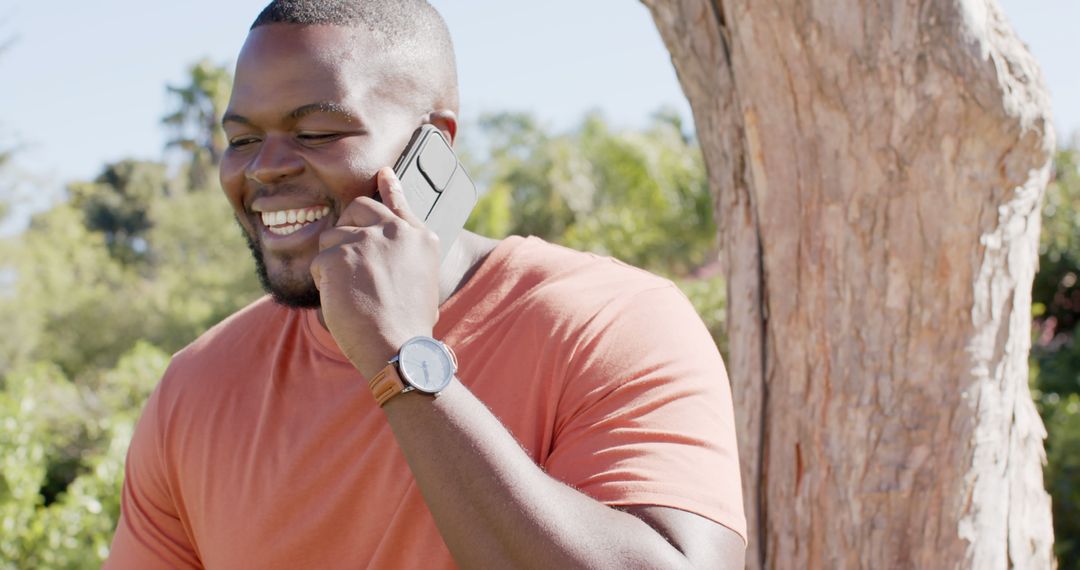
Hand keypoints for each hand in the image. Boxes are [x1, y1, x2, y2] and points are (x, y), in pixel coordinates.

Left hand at [310, 167, 440, 378]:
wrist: (399, 347)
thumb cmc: (410, 325)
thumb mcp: (423, 281)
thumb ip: (407, 255)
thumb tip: (386, 252)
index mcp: (420, 238)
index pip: (399, 202)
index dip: (389, 187)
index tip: (383, 173)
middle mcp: (395, 231)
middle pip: (357, 208)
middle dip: (346, 227)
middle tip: (347, 257)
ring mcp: (366, 241)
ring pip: (332, 237)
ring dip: (334, 262)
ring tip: (352, 293)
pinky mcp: (339, 256)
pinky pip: (319, 262)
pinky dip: (324, 283)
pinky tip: (342, 301)